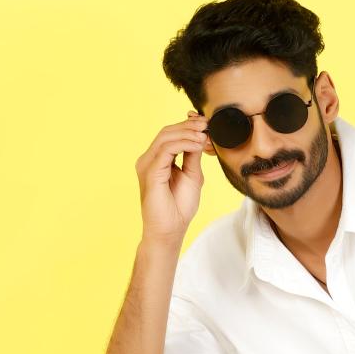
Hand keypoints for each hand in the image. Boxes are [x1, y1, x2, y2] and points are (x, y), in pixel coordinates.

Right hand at [136, 110, 214, 244]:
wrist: (170, 230)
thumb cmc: (179, 207)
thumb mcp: (192, 175)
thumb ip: (193, 156)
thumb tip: (200, 136)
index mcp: (157, 160)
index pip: (170, 135)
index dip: (188, 125)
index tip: (206, 123)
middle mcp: (148, 160)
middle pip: (167, 132)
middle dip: (189, 126)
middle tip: (207, 124)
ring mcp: (147, 165)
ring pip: (166, 137)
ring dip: (188, 133)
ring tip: (204, 135)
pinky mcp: (150, 172)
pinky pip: (166, 150)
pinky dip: (184, 144)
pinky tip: (197, 145)